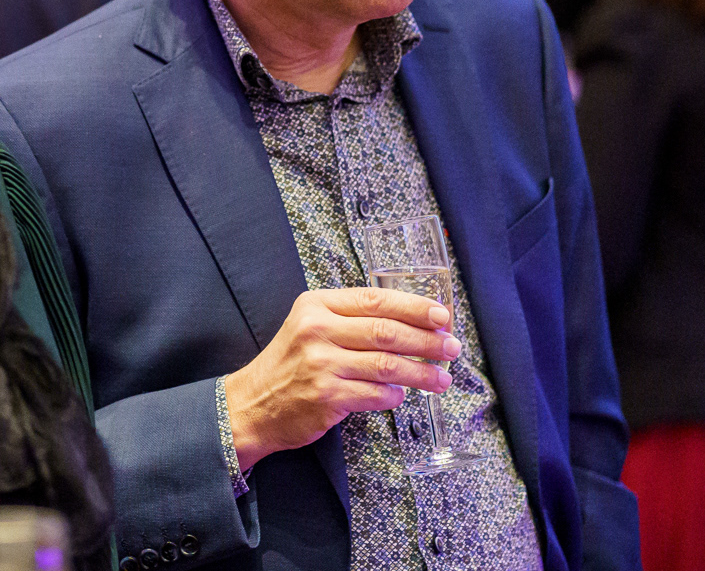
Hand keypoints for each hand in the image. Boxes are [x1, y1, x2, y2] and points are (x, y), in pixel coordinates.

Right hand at [224, 287, 459, 470]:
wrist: (252, 404)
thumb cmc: (289, 364)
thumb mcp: (310, 326)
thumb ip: (350, 319)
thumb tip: (411, 322)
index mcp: (317, 305)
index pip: (376, 300)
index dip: (415, 307)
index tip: (442, 316)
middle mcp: (317, 331)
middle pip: (387, 331)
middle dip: (427, 341)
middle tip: (451, 348)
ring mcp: (321, 365)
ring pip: (387, 365)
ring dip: (422, 373)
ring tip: (441, 378)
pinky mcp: (326, 398)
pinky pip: (376, 395)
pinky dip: (395, 396)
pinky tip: (402, 396)